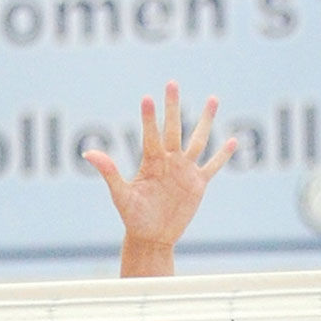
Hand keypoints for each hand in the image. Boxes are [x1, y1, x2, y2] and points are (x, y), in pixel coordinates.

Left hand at [83, 81, 236, 248]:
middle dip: (173, 107)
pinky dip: (222, 155)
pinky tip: (232, 140)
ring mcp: (184, 170)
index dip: (149, 118)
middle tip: (171, 83)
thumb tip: (88, 153)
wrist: (151, 238)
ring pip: (197, 140)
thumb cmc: (133, 217)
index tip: (147, 98)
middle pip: (173, 129)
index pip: (150, 135)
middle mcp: (168, 161)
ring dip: (205, 121)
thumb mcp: (121, 196)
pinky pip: (212, 166)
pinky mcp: (197, 184)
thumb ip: (109, 173)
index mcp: (151, 162)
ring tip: (213, 99)